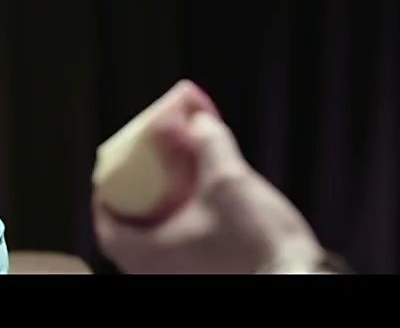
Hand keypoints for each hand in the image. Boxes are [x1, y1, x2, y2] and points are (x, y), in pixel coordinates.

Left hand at [93, 81, 323, 273]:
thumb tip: (198, 118)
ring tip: (175, 193)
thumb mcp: (229, 180)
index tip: (110, 179)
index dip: (105, 201)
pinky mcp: (207, 279)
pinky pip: (179, 259)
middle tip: (144, 181)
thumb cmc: (255, 240)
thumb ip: (209, 144)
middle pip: (130, 240)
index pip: (108, 229)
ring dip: (160, 221)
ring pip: (157, 251)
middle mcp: (157, 274)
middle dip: (136, 207)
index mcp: (148, 254)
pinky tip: (202, 216)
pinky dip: (181, 236)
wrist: (294, 278)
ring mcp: (180, 280)